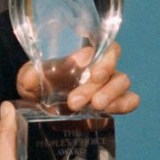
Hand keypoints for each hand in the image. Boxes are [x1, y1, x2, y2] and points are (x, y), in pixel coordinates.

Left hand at [16, 40, 139, 114]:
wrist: (36, 113)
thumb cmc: (34, 88)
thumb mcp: (28, 79)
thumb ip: (40, 70)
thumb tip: (73, 61)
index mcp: (82, 55)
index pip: (104, 46)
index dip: (103, 58)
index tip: (92, 74)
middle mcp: (98, 66)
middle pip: (112, 65)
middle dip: (95, 85)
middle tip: (75, 102)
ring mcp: (108, 85)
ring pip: (122, 81)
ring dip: (110, 94)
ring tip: (93, 107)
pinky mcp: (113, 104)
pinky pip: (131, 99)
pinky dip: (123, 104)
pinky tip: (107, 111)